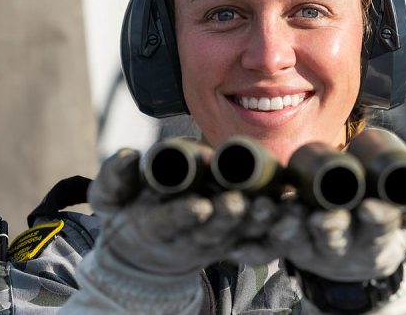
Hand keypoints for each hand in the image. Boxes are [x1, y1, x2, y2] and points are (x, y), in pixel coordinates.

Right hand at [89, 148, 271, 274]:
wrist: (144, 250)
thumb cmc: (126, 213)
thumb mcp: (109, 198)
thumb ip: (114, 178)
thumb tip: (126, 155)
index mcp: (155, 225)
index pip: (168, 222)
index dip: (182, 215)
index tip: (198, 205)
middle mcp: (189, 237)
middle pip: (211, 231)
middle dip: (226, 219)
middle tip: (242, 203)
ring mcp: (216, 241)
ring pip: (240, 236)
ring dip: (258, 225)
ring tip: (274, 208)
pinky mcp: (236, 241)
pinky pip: (260, 242)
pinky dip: (277, 234)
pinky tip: (295, 218)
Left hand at [271, 165, 405, 281]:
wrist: (354, 264)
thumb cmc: (386, 230)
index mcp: (377, 237)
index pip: (379, 227)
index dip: (377, 218)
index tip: (372, 209)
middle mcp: (342, 245)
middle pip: (334, 236)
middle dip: (330, 226)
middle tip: (325, 217)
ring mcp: (311, 246)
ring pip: (298, 239)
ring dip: (290, 228)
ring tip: (285, 215)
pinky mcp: (285, 244)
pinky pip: (269, 241)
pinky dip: (259, 235)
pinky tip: (251, 220)